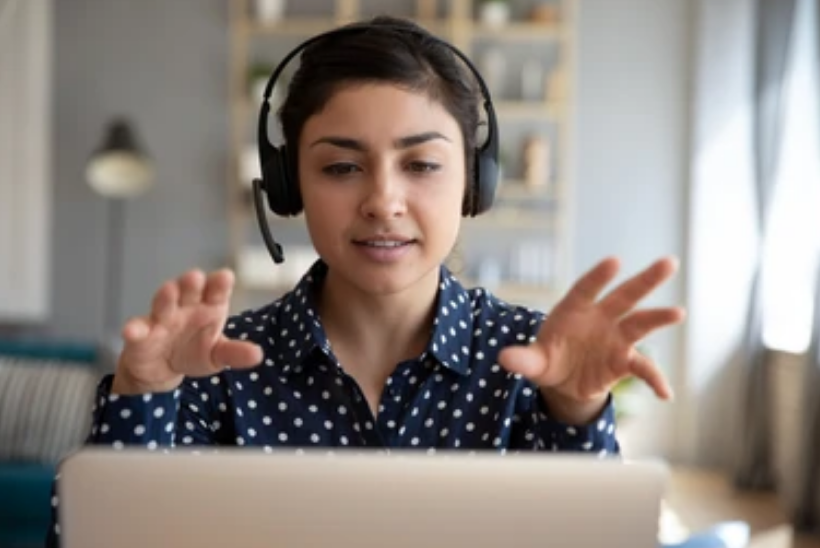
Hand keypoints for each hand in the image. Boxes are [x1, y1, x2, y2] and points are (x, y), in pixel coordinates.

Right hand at [111, 269, 262, 394]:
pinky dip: (134, 329)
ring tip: (169, 290)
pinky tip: (132, 330)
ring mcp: (162, 318)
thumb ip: (236, 353)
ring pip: (163, 303)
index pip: (216, 291)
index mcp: (209, 306)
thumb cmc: (194, 351)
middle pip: (189, 290)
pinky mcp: (141, 334)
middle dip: (191, 282)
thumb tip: (258, 355)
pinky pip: (137, 329)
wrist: (163, 369)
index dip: (219, 283)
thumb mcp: (218, 355)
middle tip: (196, 277)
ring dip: (165, 296)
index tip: (225, 277)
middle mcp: (186, 306)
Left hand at [498, 256, 685, 424]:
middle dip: (645, 280)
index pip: (587, 289)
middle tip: (669, 263)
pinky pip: (643, 368)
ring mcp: (615, 338)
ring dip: (658, 318)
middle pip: (624, 296)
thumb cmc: (547, 359)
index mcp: (574, 310)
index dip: (599, 276)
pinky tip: (666, 394)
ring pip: (640, 324)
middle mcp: (600, 318)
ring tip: (678, 312)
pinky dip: (655, 380)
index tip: (614, 261)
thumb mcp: (533, 362)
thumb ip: (523, 360)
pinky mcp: (624, 361)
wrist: (563, 381)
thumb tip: (504, 359)